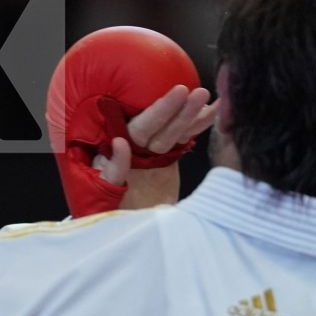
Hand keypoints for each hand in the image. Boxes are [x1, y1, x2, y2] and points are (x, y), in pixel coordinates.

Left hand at [94, 83, 216, 207]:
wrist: (117, 222)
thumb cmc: (104, 208)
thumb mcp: (102, 191)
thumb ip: (112, 169)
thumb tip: (120, 143)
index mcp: (121, 148)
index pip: (144, 126)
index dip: (161, 111)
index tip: (179, 93)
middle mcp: (138, 145)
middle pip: (163, 125)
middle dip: (182, 110)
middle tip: (200, 93)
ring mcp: (154, 151)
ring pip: (176, 129)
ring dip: (192, 114)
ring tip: (209, 97)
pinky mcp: (167, 158)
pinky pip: (183, 138)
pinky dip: (197, 125)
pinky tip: (213, 111)